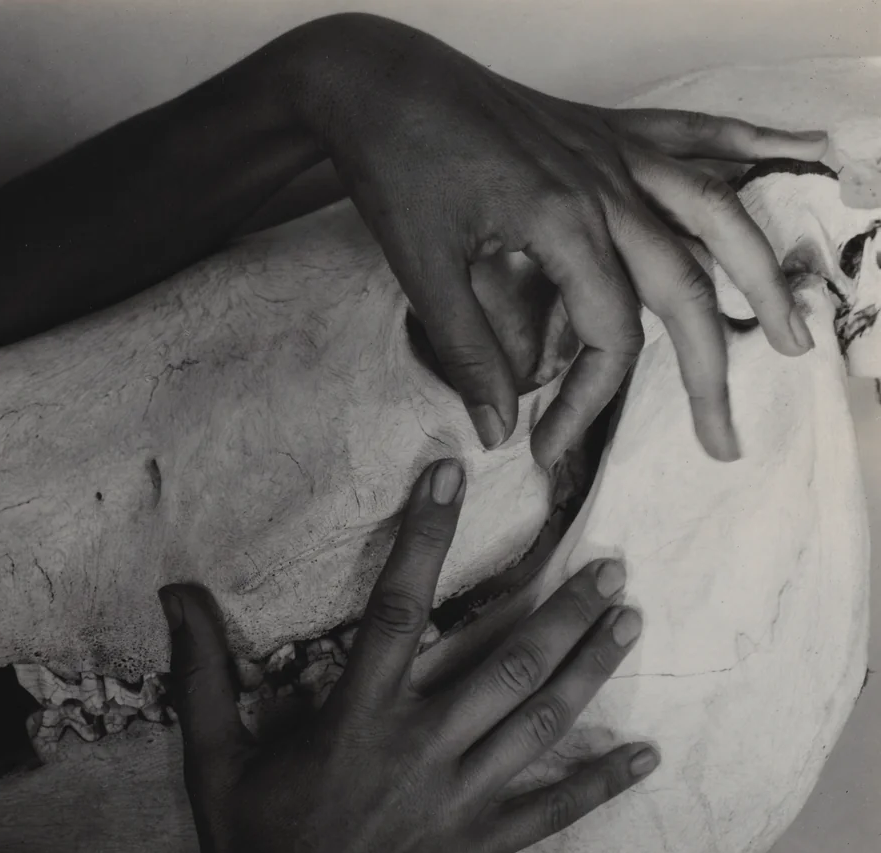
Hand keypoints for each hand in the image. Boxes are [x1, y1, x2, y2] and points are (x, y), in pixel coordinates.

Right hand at [157, 458, 656, 852]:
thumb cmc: (253, 847)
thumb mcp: (214, 760)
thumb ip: (203, 672)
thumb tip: (175, 591)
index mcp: (356, 719)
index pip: (396, 607)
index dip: (424, 537)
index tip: (451, 478)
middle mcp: (418, 747)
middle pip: (504, 665)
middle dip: (560, 611)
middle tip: (608, 567)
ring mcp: (459, 799)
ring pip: (539, 723)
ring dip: (588, 669)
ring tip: (629, 621)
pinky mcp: (482, 846)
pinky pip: (553, 810)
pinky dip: (602, 783)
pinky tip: (645, 756)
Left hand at [280, 13, 825, 466]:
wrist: (379, 81)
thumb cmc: (396, 168)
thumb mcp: (425, 270)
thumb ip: (470, 353)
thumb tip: (499, 430)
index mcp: (564, 222)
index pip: (610, 334)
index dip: (586, 403)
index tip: (548, 446)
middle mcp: (605, 184)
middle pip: (684, 286)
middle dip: (708, 371)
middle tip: (723, 442)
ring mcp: (611, 150)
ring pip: (713, 210)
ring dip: (760, 275)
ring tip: (793, 334)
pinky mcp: (603, 129)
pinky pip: (692, 136)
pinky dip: (747, 147)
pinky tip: (798, 150)